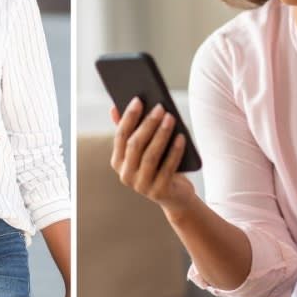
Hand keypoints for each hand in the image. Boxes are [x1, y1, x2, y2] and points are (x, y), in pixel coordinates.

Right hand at [110, 97, 196, 213]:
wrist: (175, 196)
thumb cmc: (159, 166)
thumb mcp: (144, 149)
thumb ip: (131, 131)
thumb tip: (114, 107)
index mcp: (118, 162)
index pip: (120, 136)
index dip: (129, 117)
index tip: (138, 99)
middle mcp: (126, 175)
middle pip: (135, 145)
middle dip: (148, 124)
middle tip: (160, 107)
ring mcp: (141, 185)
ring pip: (150, 155)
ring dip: (161, 134)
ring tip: (171, 118)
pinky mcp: (159, 192)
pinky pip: (167, 168)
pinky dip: (175, 151)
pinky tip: (181, 137)